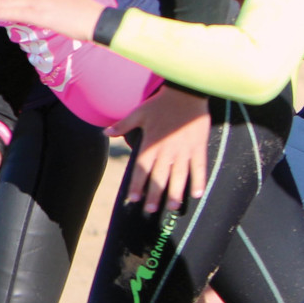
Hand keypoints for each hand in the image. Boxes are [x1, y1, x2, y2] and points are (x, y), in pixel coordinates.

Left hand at [110, 85, 209, 213]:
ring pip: (179, 175)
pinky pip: (199, 167)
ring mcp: (183, 149)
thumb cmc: (160, 103)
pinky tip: (197, 194)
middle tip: (150, 210)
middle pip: (159, 176)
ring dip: (175, 192)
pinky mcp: (198, 147)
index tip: (133, 199)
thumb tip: (105, 132)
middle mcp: (166, 150)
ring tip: (172, 207)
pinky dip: (199, 180)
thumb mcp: (139, 112)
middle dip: (154, 194)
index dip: (137, 185)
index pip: (141, 169)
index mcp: (151, 144)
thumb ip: (122, 125)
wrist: (186, 92)